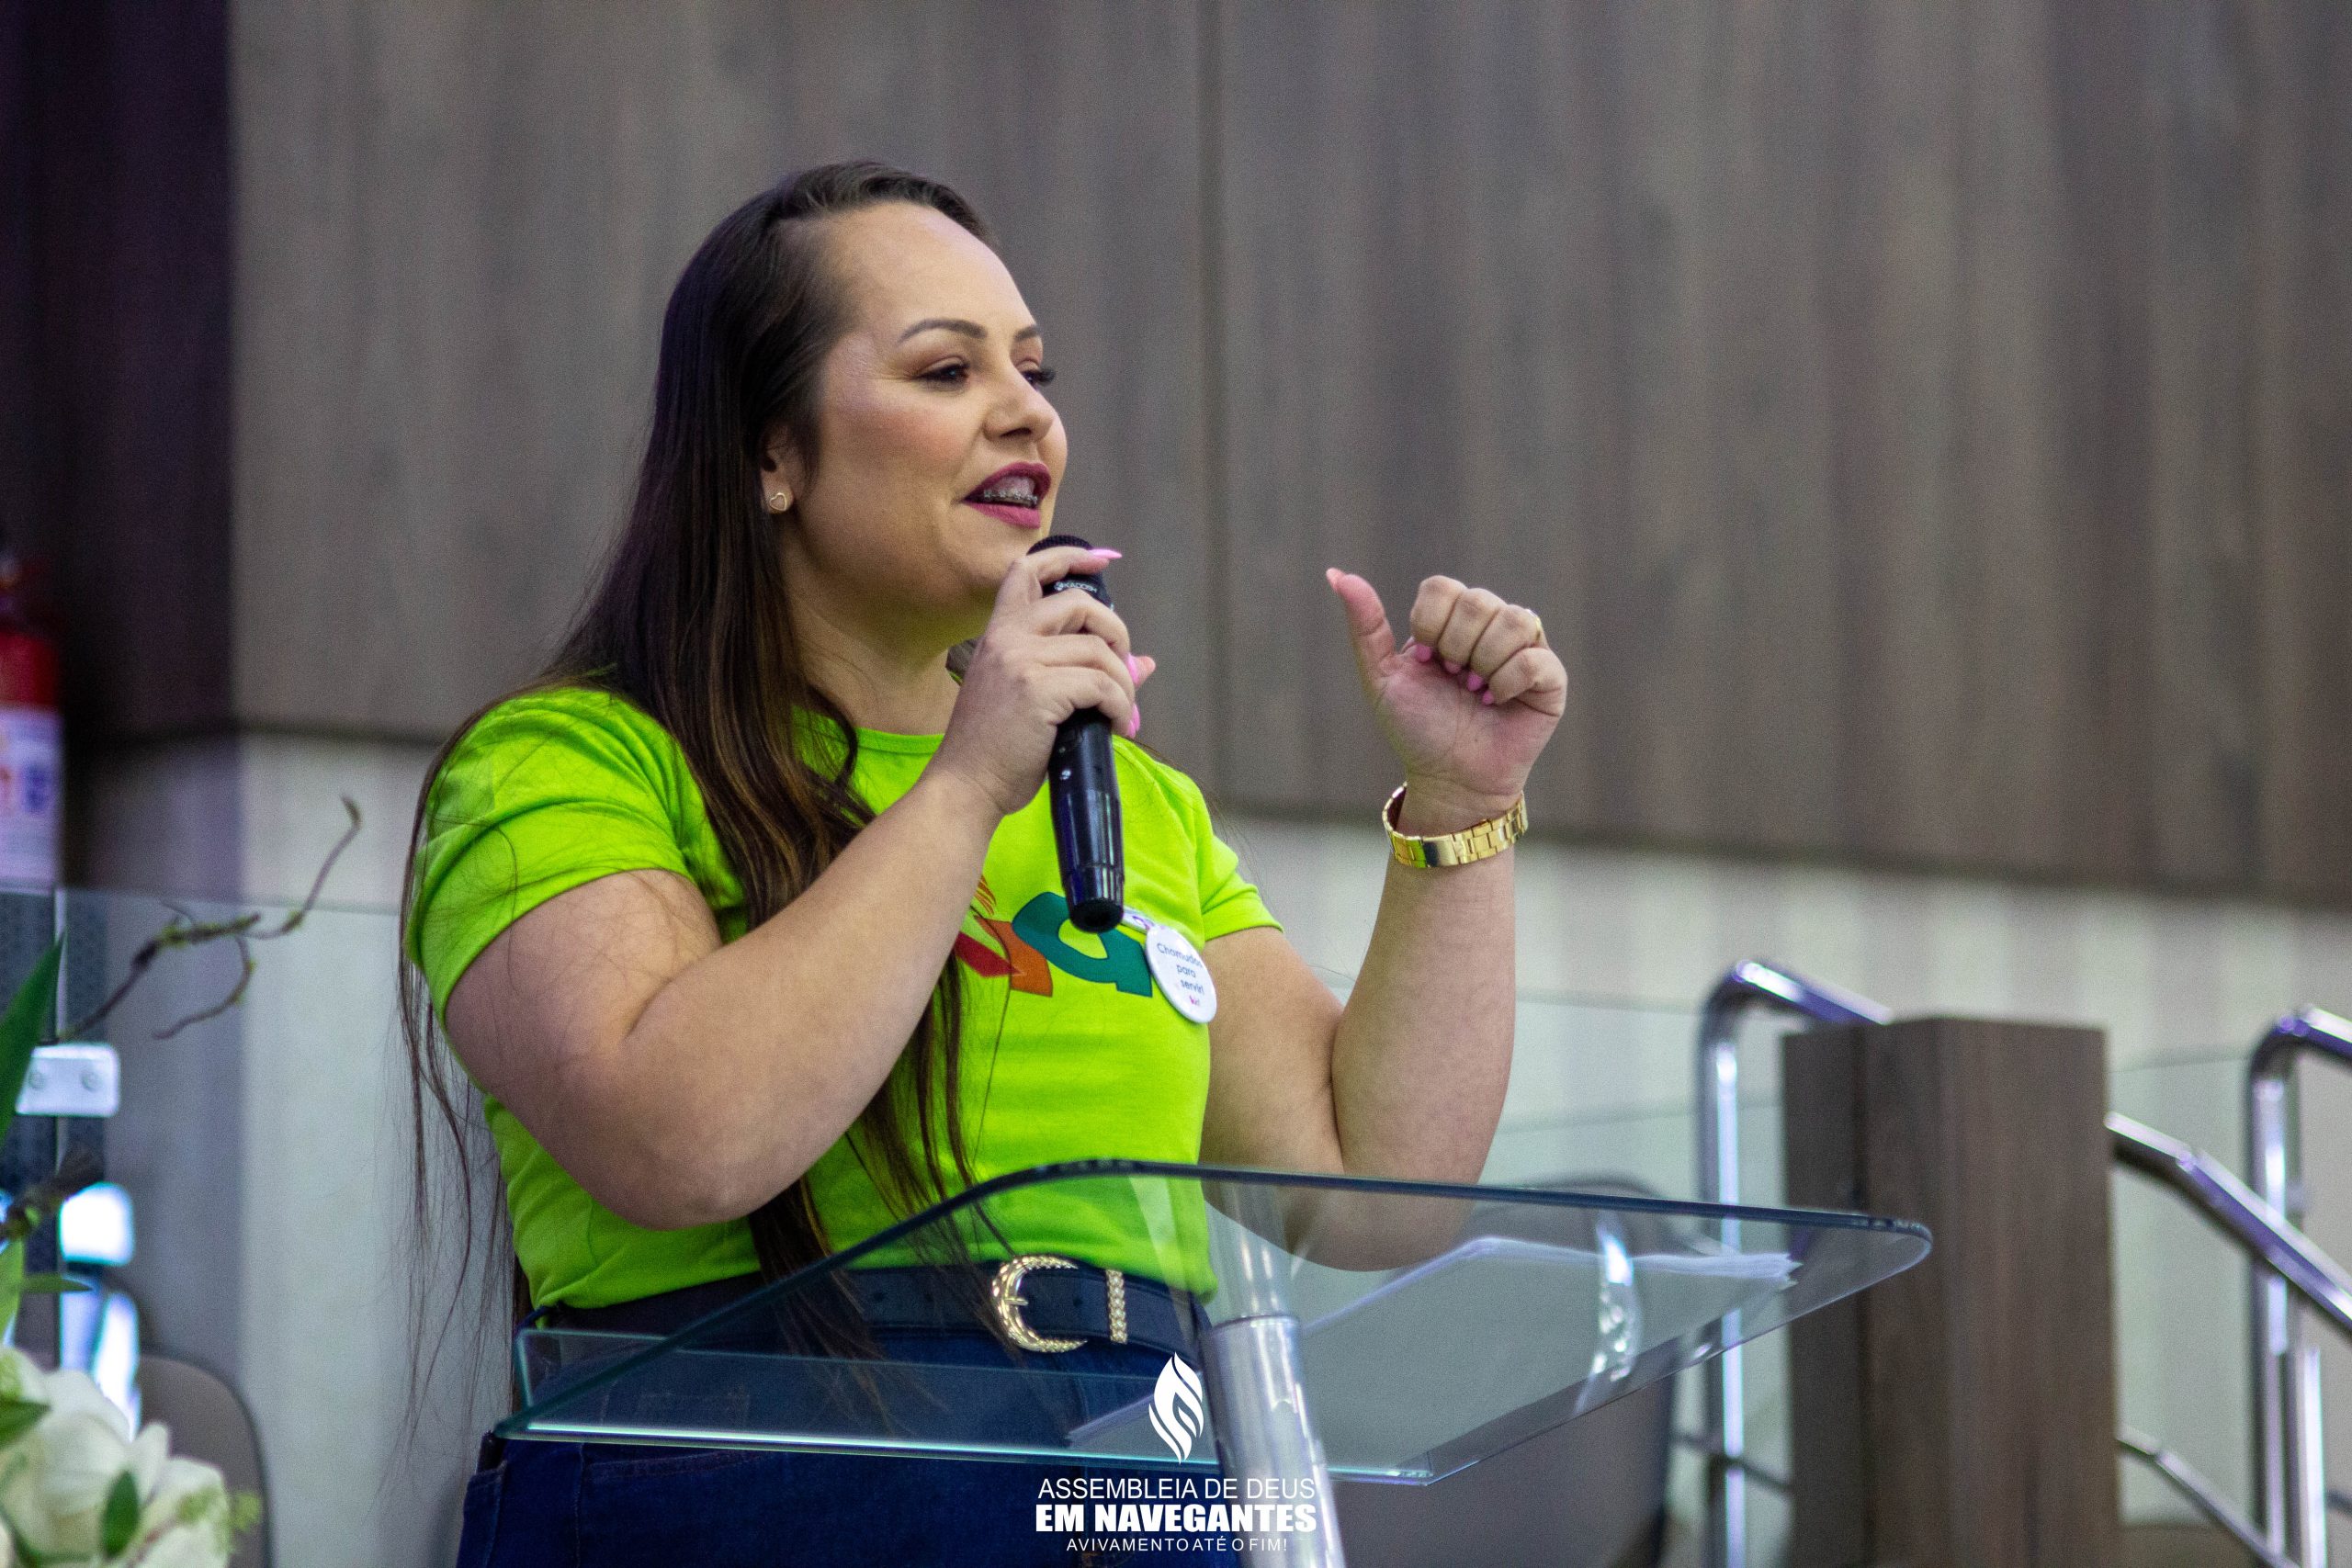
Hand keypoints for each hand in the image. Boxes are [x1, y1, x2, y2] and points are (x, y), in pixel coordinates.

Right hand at [931, 544, 1157, 818]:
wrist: (966, 787)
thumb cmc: (995, 752)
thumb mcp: (1032, 701)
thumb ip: (1077, 674)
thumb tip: (1142, 664)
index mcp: (997, 636)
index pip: (1024, 573)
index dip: (1066, 558)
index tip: (1101, 561)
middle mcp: (1007, 639)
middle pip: (1078, 603)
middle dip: (1115, 630)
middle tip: (1123, 667)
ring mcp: (1020, 661)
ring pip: (1097, 651)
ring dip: (1122, 683)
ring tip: (1122, 712)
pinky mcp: (1038, 690)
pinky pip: (1101, 684)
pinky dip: (1120, 705)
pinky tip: (1118, 726)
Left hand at [1325, 569, 1564, 831]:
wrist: (1449, 779)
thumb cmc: (1418, 730)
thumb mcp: (1381, 678)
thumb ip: (1365, 626)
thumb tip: (1336, 574)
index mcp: (1451, 621)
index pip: (1442, 588)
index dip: (1429, 623)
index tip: (1425, 661)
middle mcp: (1490, 627)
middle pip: (1477, 600)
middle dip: (1455, 647)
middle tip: (1453, 680)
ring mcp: (1524, 649)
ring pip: (1514, 619)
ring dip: (1484, 662)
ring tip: (1476, 692)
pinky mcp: (1550, 679)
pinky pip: (1537, 658)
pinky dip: (1509, 681)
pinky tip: (1497, 701)